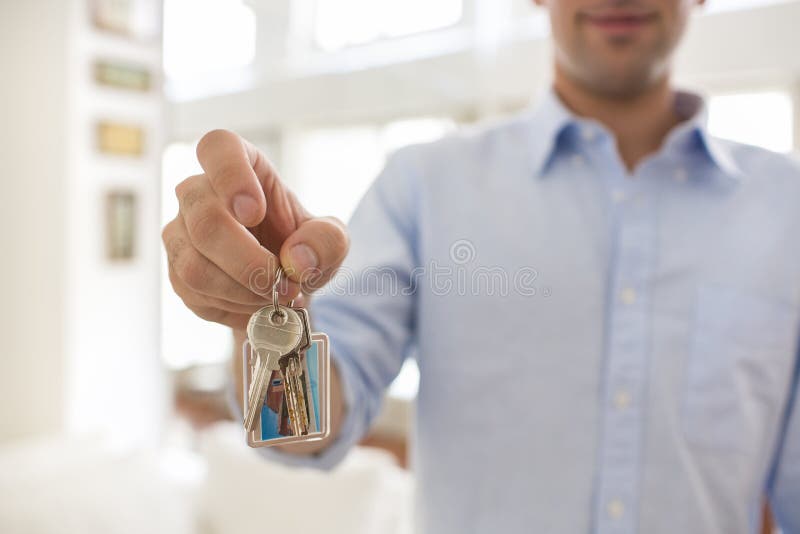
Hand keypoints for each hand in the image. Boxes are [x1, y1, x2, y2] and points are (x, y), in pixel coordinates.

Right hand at [162, 130, 349, 330]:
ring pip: (195, 264)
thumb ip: (326, 242)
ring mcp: (181, 230)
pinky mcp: (176, 269)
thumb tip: (297, 260)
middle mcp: (200, 192)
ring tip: (274, 295)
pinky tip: (254, 302)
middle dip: (249, 262)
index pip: (218, 148)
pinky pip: (194, 290)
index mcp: (242, 164)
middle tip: (284, 283)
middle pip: (205, 219)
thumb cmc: (303, 247)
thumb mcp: (331, 241)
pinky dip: (232, 304)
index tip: (255, 211)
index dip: (231, 176)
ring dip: (243, 289)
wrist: (283, 284)